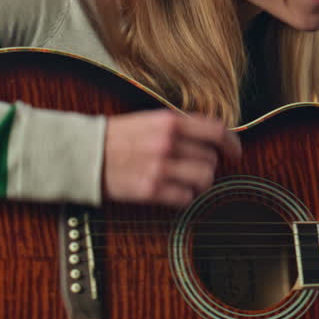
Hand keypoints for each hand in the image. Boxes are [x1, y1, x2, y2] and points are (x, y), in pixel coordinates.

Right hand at [102, 109, 241, 208]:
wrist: (83, 153)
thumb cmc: (115, 137)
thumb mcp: (148, 120)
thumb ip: (178, 127)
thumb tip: (208, 137)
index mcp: (169, 122)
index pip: (216, 130)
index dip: (232, 143)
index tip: (235, 152)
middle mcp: (168, 143)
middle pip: (211, 158)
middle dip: (209, 165)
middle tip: (196, 168)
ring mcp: (160, 167)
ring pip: (204, 179)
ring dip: (199, 183)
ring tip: (186, 181)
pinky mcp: (151, 190)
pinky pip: (185, 198)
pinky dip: (184, 198)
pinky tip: (172, 193)